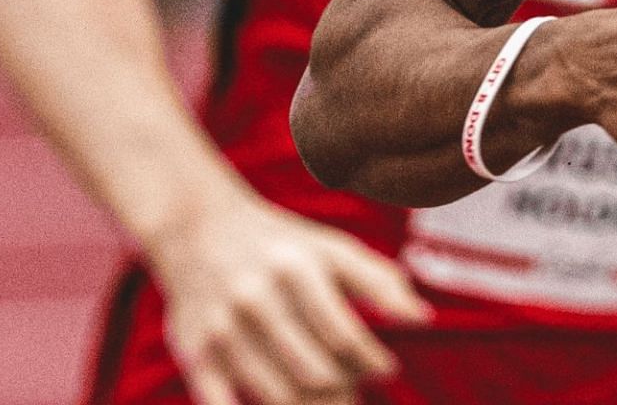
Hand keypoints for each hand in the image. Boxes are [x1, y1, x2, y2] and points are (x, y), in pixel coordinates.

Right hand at [147, 188, 431, 404]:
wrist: (198, 228)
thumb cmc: (282, 244)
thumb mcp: (332, 248)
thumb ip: (380, 281)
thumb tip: (423, 318)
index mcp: (298, 268)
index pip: (344, 336)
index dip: (373, 362)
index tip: (387, 369)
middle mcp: (257, 297)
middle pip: (314, 372)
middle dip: (345, 392)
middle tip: (355, 391)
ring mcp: (222, 328)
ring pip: (279, 396)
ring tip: (330, 399)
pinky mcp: (193, 353)